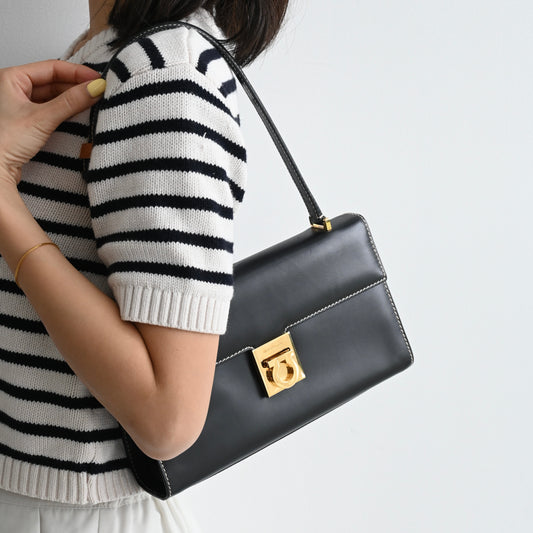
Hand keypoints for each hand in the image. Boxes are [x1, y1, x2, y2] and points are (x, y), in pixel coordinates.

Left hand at [0, 59, 104, 185]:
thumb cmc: (3, 142)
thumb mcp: (42, 118)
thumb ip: (71, 102)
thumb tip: (94, 89)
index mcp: (10, 78)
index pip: (51, 68)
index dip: (76, 72)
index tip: (96, 79)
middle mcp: (13, 88)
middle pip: (53, 81)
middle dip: (76, 86)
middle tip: (97, 91)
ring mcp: (20, 105)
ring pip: (52, 96)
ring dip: (72, 99)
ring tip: (91, 101)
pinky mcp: (26, 121)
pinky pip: (50, 109)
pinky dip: (65, 110)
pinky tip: (78, 112)